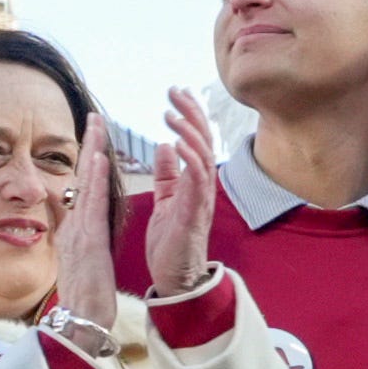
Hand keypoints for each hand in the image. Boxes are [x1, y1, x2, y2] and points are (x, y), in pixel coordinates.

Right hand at [52, 122, 122, 341]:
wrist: (80, 323)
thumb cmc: (86, 301)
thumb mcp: (86, 267)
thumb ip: (85, 246)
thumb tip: (84, 234)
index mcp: (75, 234)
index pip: (83, 190)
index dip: (88, 163)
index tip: (94, 140)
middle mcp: (73, 228)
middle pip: (81, 179)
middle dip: (88, 147)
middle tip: (94, 118)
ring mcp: (78, 233)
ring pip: (85, 185)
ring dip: (91, 153)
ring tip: (97, 125)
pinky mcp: (88, 242)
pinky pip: (91, 205)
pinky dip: (94, 181)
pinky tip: (98, 159)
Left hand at [141, 88, 222, 301]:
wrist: (174, 278)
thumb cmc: (170, 241)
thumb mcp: (166, 199)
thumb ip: (167, 173)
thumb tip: (164, 145)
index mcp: (194, 180)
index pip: (194, 138)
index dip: (187, 113)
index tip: (175, 93)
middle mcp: (202, 184)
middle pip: (203, 138)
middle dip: (190, 111)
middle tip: (175, 90)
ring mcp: (201, 197)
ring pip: (201, 154)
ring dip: (187, 130)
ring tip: (171, 113)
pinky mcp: (194, 211)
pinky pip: (196, 178)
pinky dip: (188, 157)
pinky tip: (176, 141)